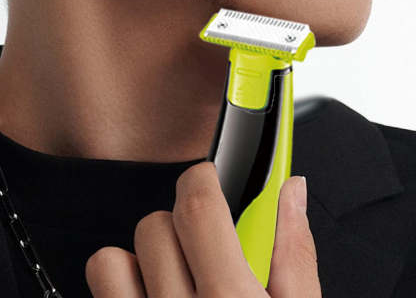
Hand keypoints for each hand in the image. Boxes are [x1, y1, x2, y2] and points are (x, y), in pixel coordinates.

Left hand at [85, 161, 321, 296]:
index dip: (200, 180)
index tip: (206, 178)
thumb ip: (294, 247)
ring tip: (174, 275)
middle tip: (202, 243)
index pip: (198, 210)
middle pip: (156, 226)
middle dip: (180, 222)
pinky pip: (99, 289)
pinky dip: (119, 283)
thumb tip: (293, 190)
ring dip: (145, 254)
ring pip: (117, 257)